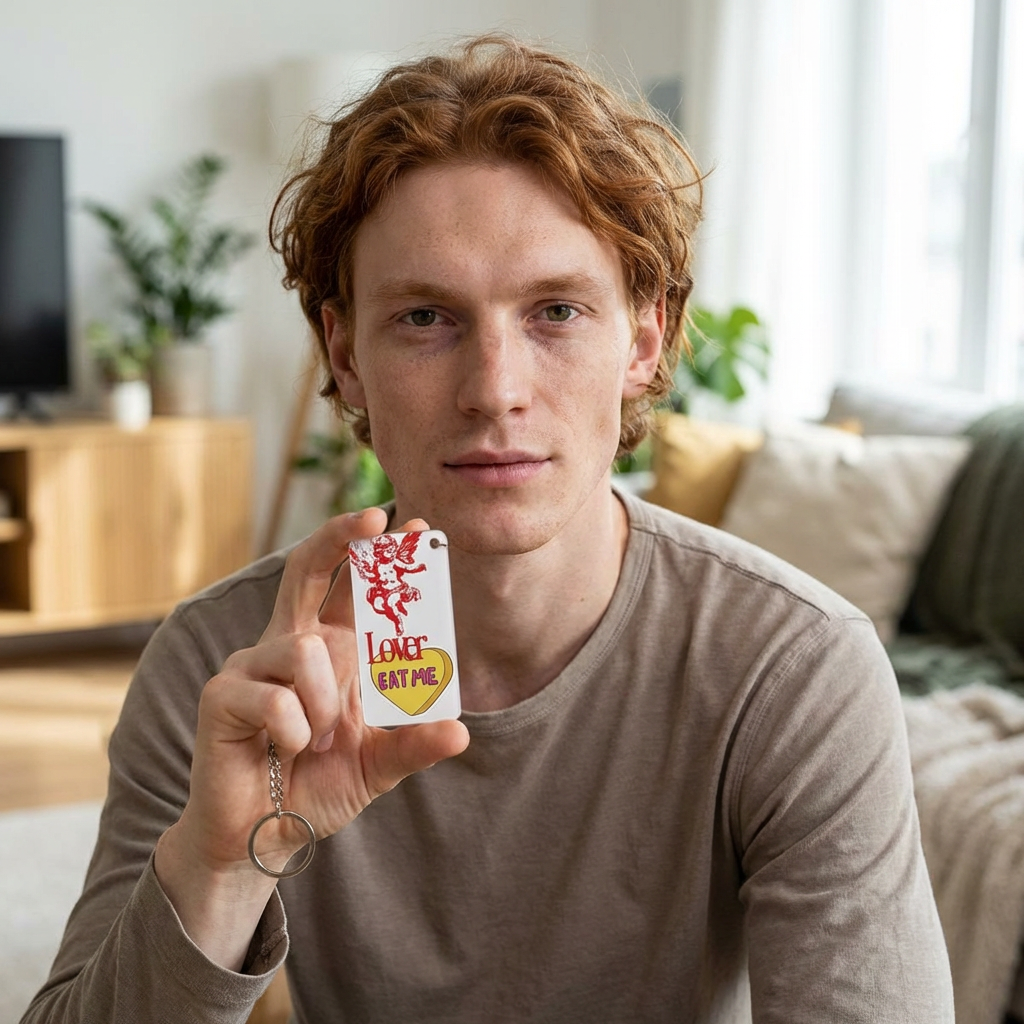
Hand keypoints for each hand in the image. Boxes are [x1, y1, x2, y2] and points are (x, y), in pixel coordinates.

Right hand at [154, 509, 468, 967]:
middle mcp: (289, 645)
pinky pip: (276, 701)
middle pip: (305, 566)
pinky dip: (295, 733)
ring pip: (304, 652)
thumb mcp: (378, 764)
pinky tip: (284, 752)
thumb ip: (413, 744)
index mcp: (328, 650)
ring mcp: (251, 665)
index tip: (413, 525)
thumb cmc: (317, 787)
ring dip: (324, 703)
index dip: (376, 553)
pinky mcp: (222, 695)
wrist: (265, 835)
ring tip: (318, 738)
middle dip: (339, 535)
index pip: (350, 586)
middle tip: (375, 518)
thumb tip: (461, 732)